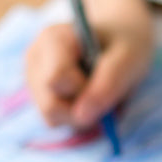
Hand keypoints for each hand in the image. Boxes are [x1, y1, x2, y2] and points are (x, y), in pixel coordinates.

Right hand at [25, 13, 154, 129]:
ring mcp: (33, 80)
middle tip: (107, 94)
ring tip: (99, 94)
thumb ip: (108, 83)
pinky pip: (57, 121)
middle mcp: (35, 60)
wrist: (118, 40)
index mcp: (53, 39)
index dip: (84, 90)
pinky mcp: (40, 98)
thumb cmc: (124, 44)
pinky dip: (78, 118)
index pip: (56, 79)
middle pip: (50, 106)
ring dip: (83, 116)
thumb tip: (81, 116)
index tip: (104, 80)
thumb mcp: (128, 57)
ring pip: (52, 118)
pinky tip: (89, 99)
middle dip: (84, 109)